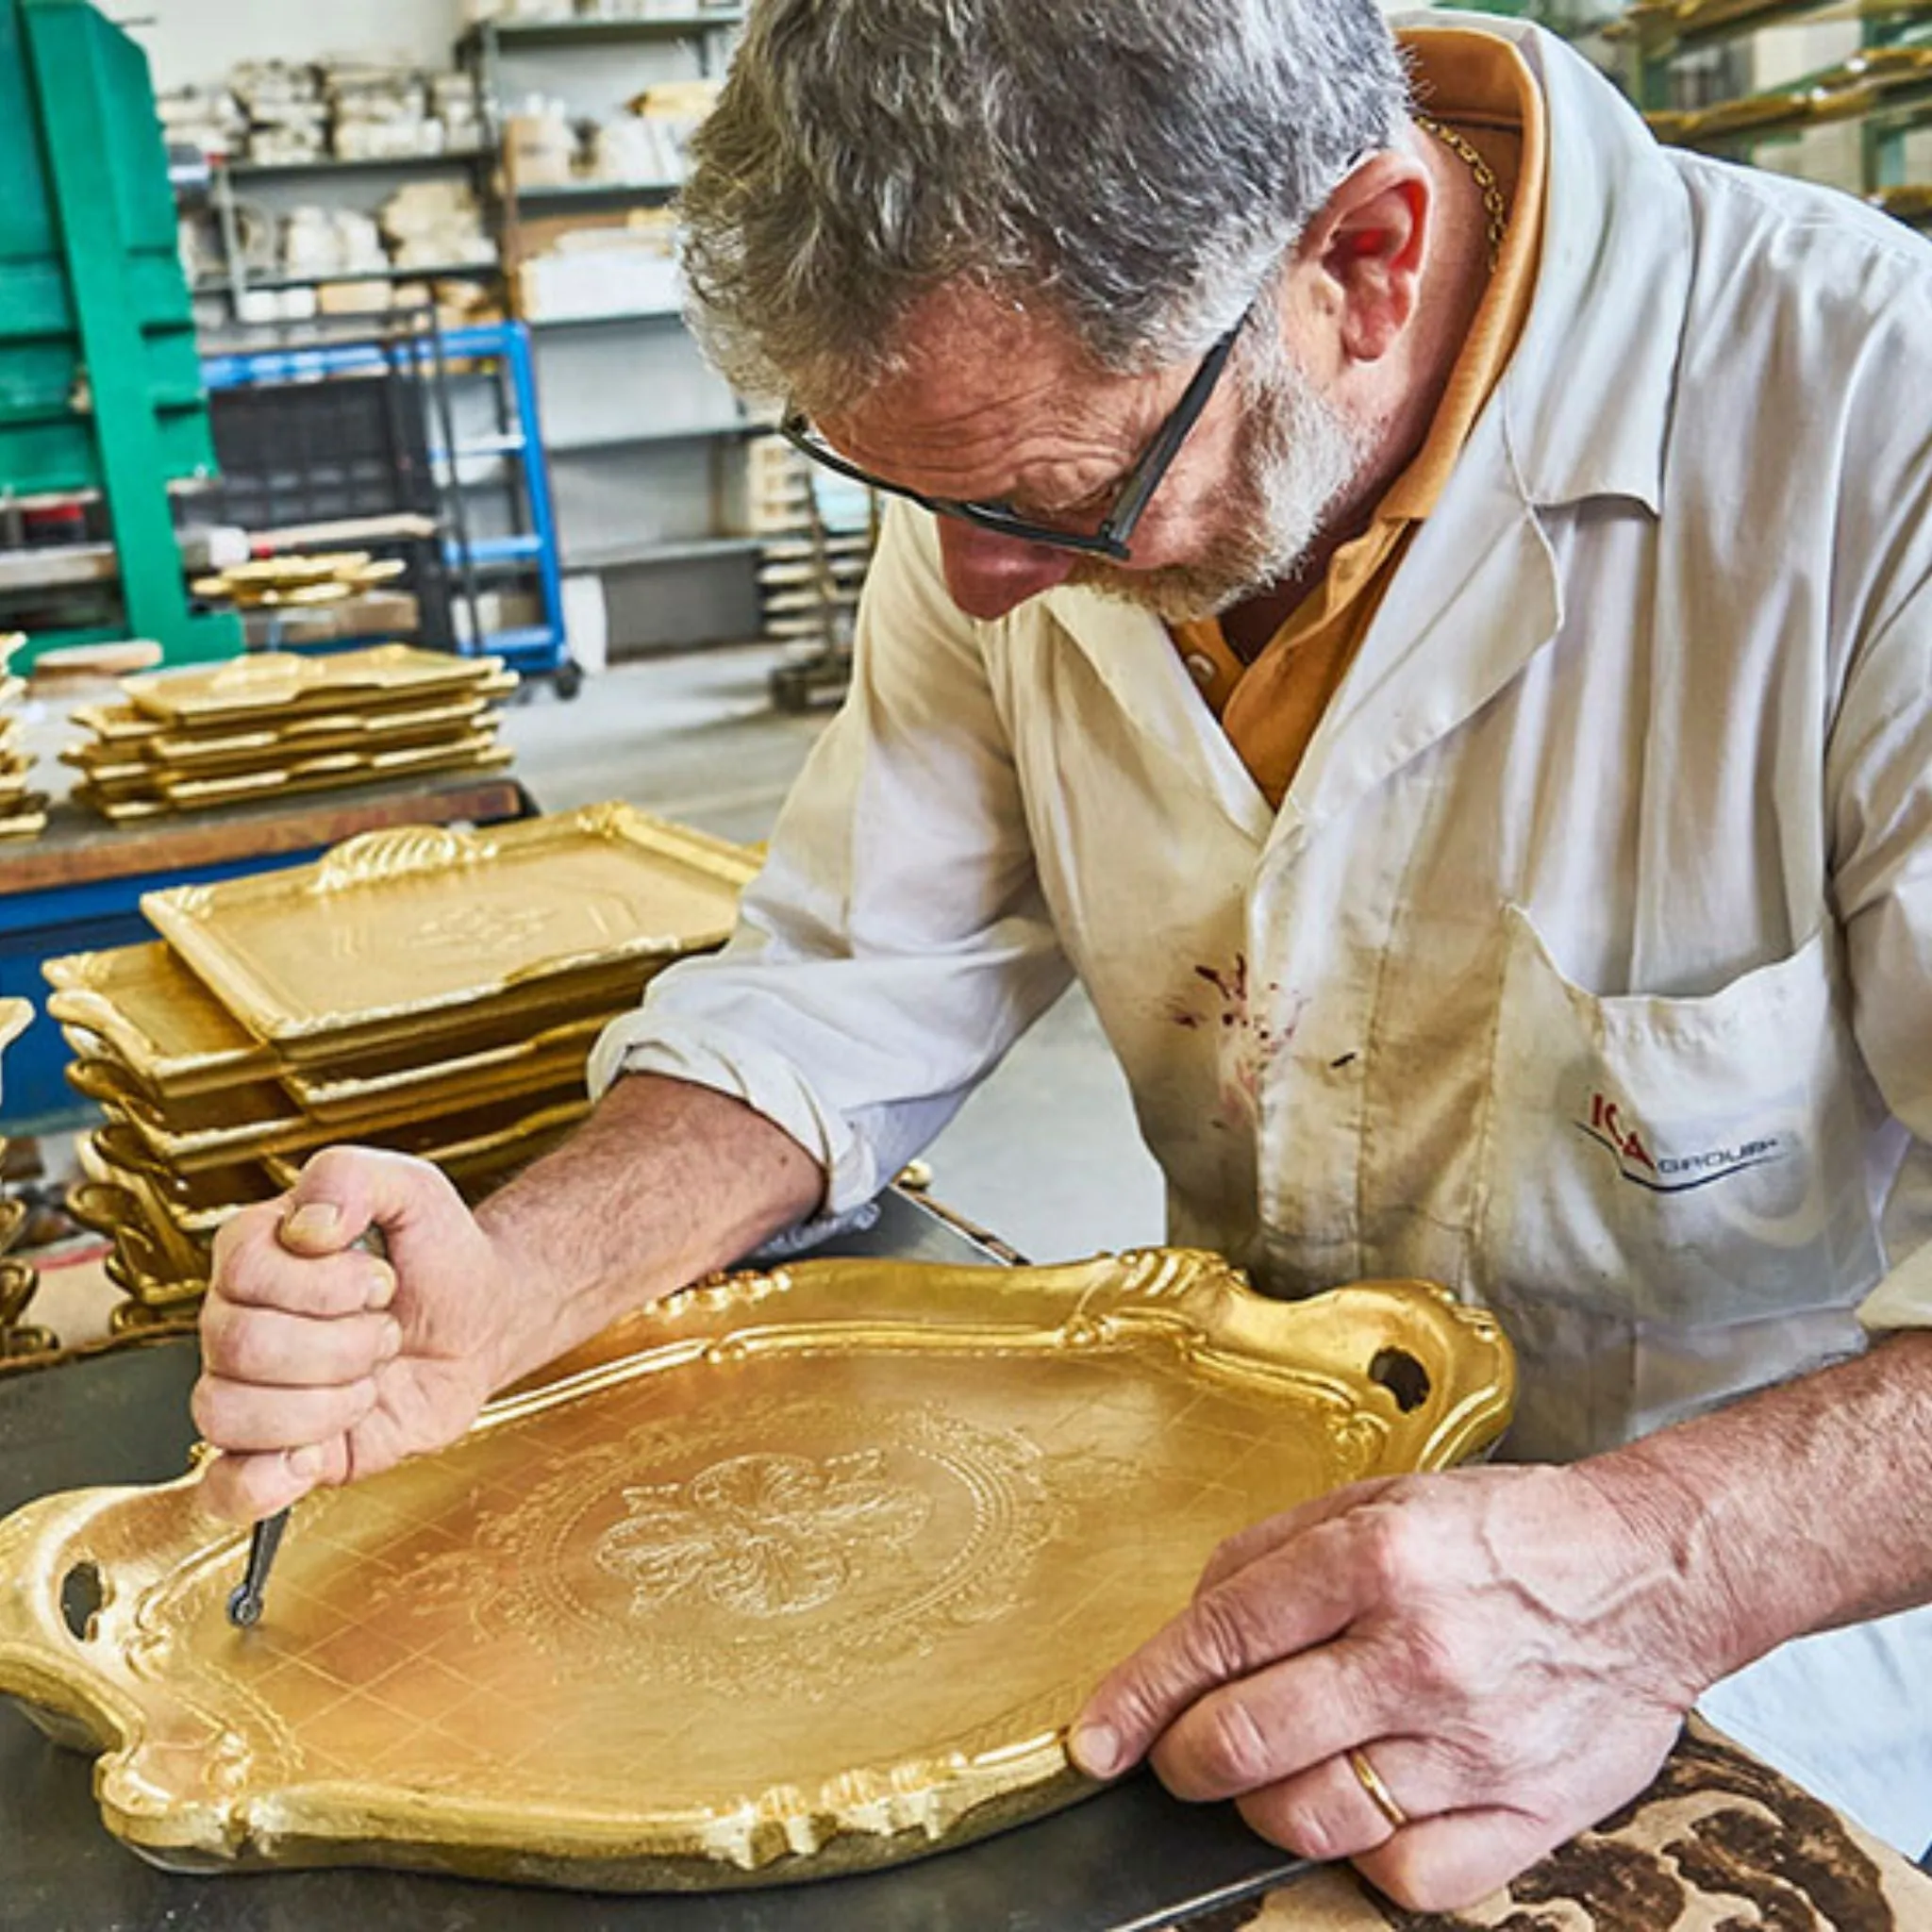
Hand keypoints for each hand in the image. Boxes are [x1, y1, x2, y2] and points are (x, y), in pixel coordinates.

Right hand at [195, 1148, 528, 1523]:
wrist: (480, 1320)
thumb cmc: (437, 1254)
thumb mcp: (412, 1188)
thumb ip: (353, 1176)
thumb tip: (309, 1222)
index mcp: (255, 1255)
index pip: (246, 1273)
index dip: (328, 1285)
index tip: (379, 1280)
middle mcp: (236, 1323)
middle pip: (242, 1347)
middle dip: (341, 1344)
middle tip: (384, 1332)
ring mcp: (253, 1391)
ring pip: (229, 1414)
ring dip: (326, 1403)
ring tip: (368, 1380)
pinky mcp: (279, 1453)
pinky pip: (226, 1487)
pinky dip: (262, 1483)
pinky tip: (309, 1459)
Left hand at [1070, 1465, 1716, 1912]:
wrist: (1652, 1574)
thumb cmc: (1507, 1535)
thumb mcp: (1377, 1500)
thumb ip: (1268, 1554)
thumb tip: (1189, 1623)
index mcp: (1375, 1561)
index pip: (1217, 1641)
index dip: (1136, 1698)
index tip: (1095, 1739)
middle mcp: (1418, 1655)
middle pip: (1245, 1743)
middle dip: (1184, 1759)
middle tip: (1181, 1754)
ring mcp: (1473, 1746)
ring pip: (1310, 1819)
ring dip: (1261, 1807)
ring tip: (1275, 1771)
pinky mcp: (1524, 1816)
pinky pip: (1403, 1877)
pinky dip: (1362, 1855)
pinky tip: (1367, 1805)